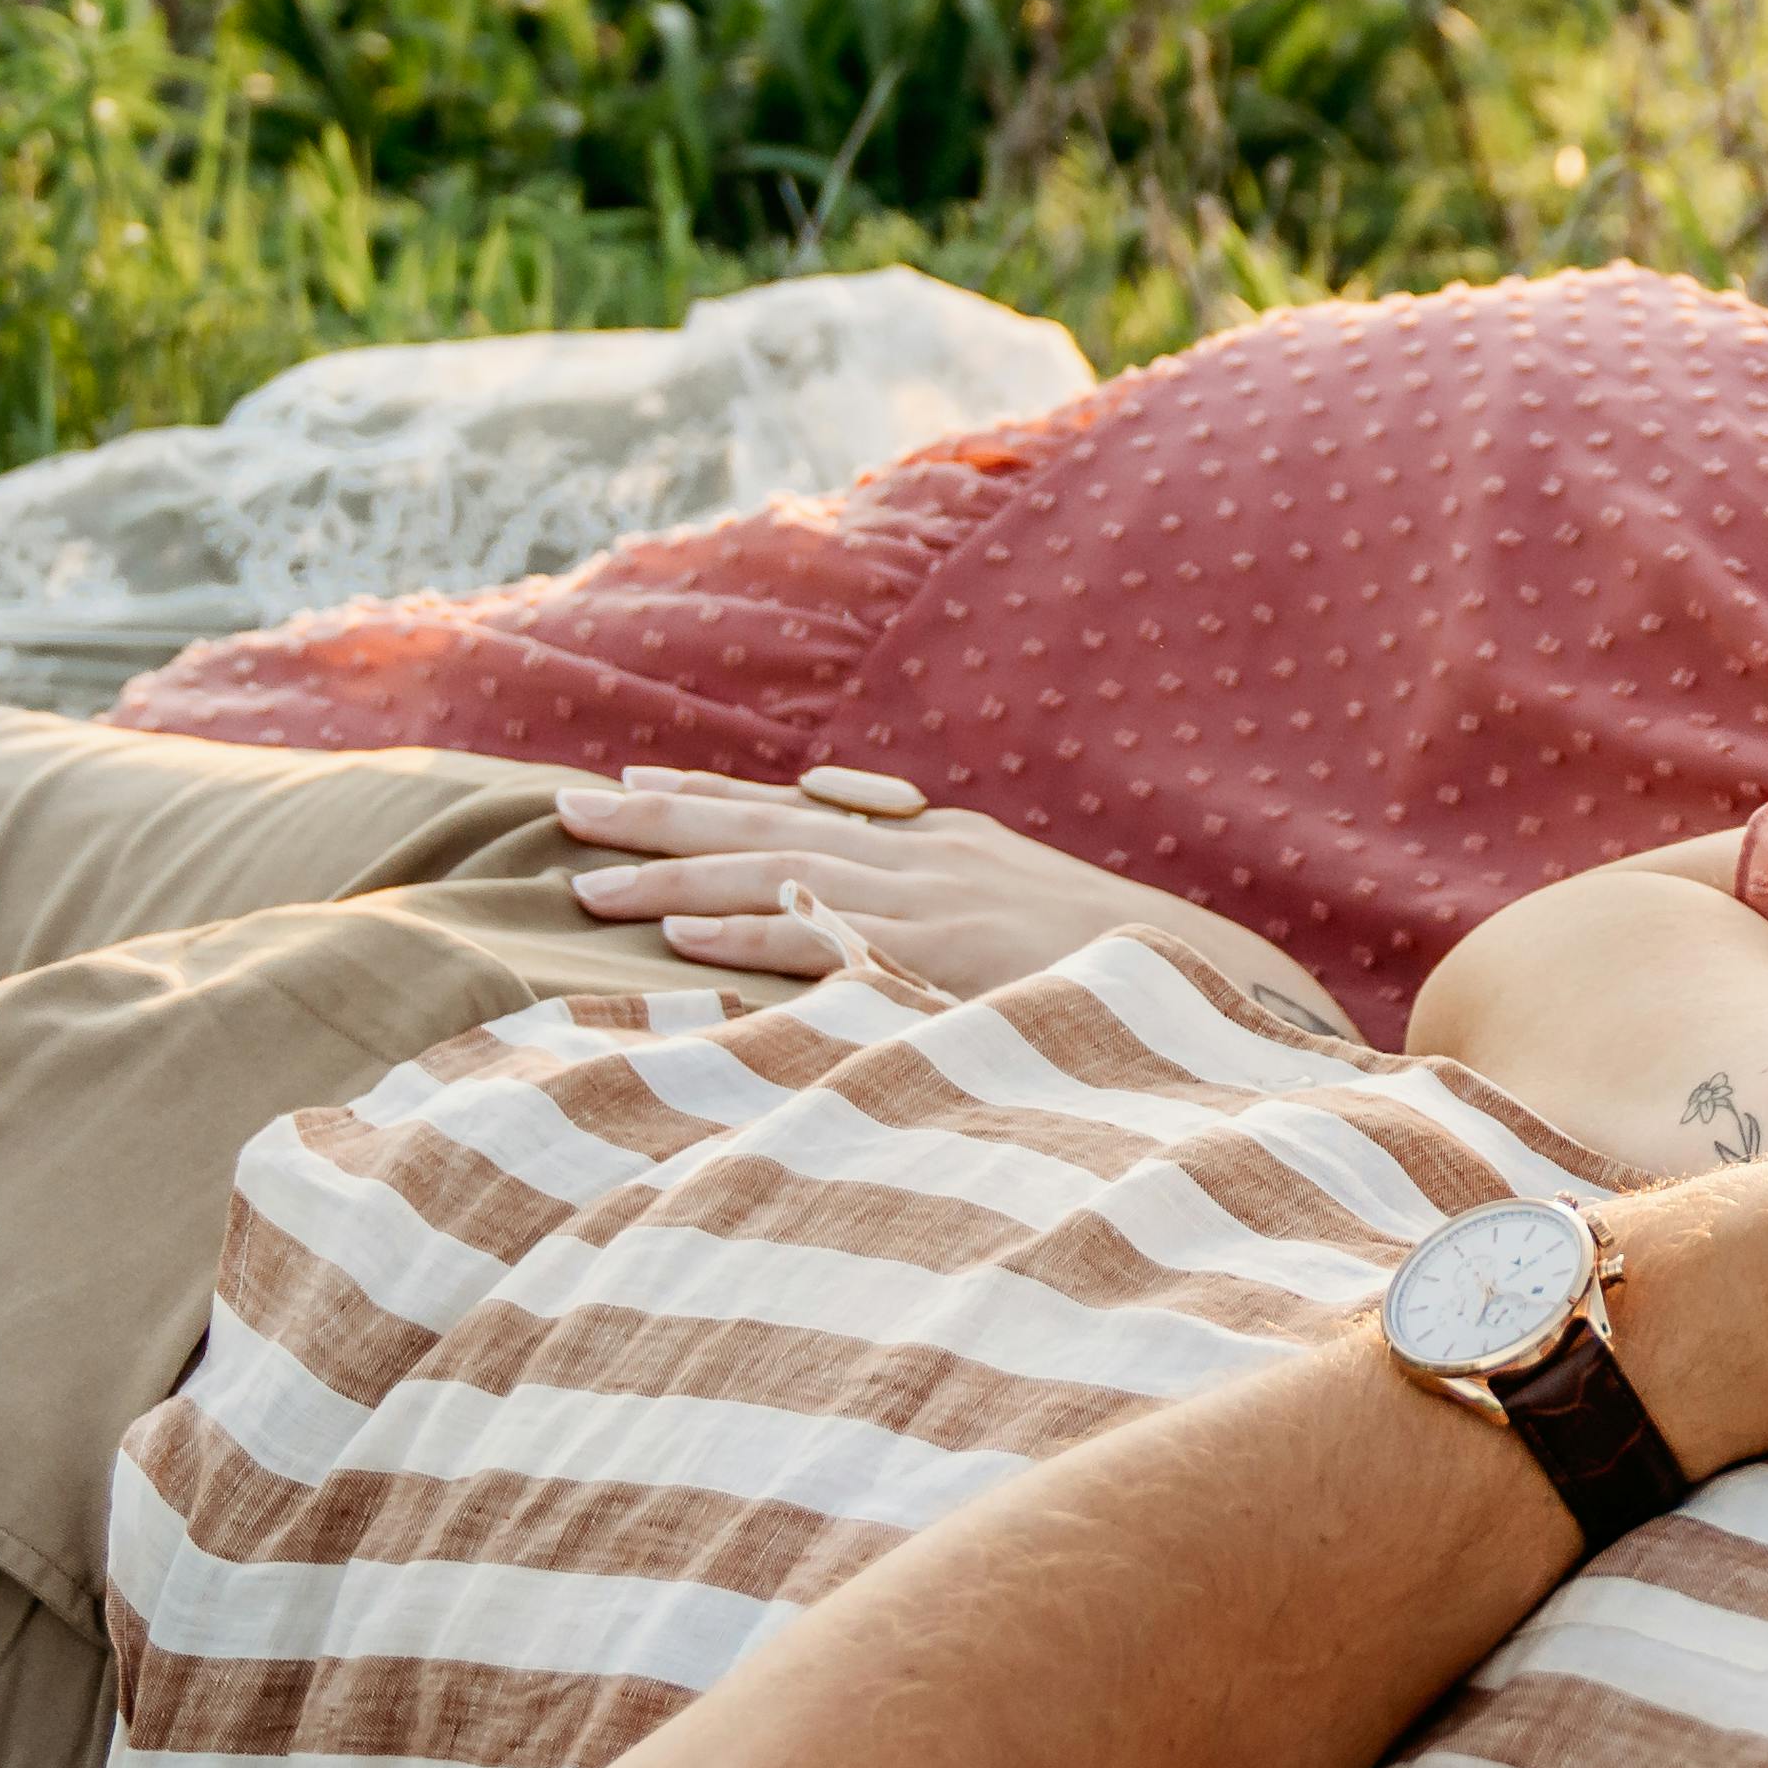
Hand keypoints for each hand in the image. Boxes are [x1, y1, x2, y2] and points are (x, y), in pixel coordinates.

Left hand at [551, 768, 1340, 1034]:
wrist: (1207, 979)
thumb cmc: (1112, 964)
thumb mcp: (1020, 912)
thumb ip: (943, 905)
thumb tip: (866, 924)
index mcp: (934, 843)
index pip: (794, 811)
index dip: (704, 800)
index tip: (624, 788)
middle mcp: (920, 856)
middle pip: (761, 824)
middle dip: (655, 818)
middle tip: (560, 809)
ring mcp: (928, 902)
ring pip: (771, 872)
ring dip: (672, 873)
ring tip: (586, 880)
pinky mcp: (937, 956)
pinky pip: (824, 940)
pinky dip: (750, 933)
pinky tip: (683, 933)